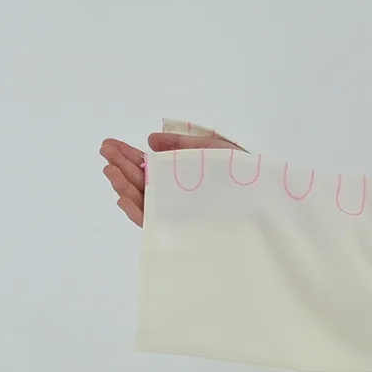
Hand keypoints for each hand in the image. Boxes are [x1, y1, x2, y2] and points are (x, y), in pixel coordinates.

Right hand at [98, 127, 240, 227]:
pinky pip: (154, 223)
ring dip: (123, 187)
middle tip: (105, 152)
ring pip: (143, 202)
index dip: (126, 155)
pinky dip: (137, 212)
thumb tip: (150, 140)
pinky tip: (123, 198)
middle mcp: (175, 196)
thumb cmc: (244, 175)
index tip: (109, 144)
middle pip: (140, 183)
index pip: (146, 166)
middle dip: (119, 167)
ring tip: (111, 171)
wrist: (266, 200)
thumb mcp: (212, 148)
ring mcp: (178, 214)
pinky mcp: (183, 231)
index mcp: (179, 177)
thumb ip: (181, 142)